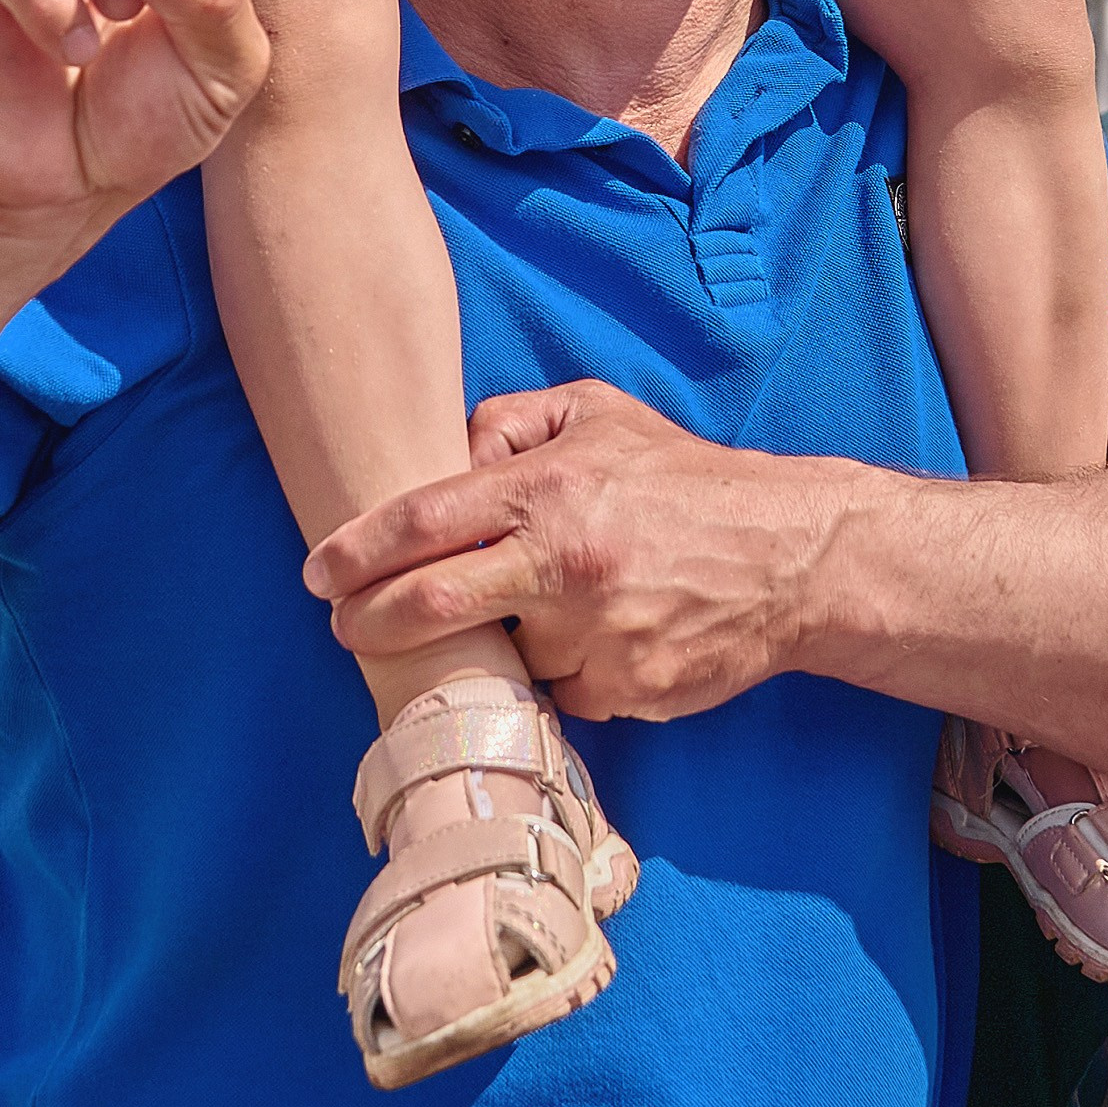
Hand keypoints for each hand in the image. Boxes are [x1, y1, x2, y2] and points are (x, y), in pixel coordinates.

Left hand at [304, 377, 851, 720]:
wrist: (790, 556)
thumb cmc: (685, 480)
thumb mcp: (599, 413)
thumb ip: (512, 422)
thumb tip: (451, 453)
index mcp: (548, 490)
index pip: (421, 521)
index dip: (355, 551)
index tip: (318, 572)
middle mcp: (562, 564)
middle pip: (428, 605)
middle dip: (367, 621)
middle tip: (342, 624)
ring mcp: (592, 635)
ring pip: (497, 657)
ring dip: (484, 648)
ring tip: (500, 625)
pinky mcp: (623, 691)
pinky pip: (555, 693)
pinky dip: (552, 676)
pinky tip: (582, 646)